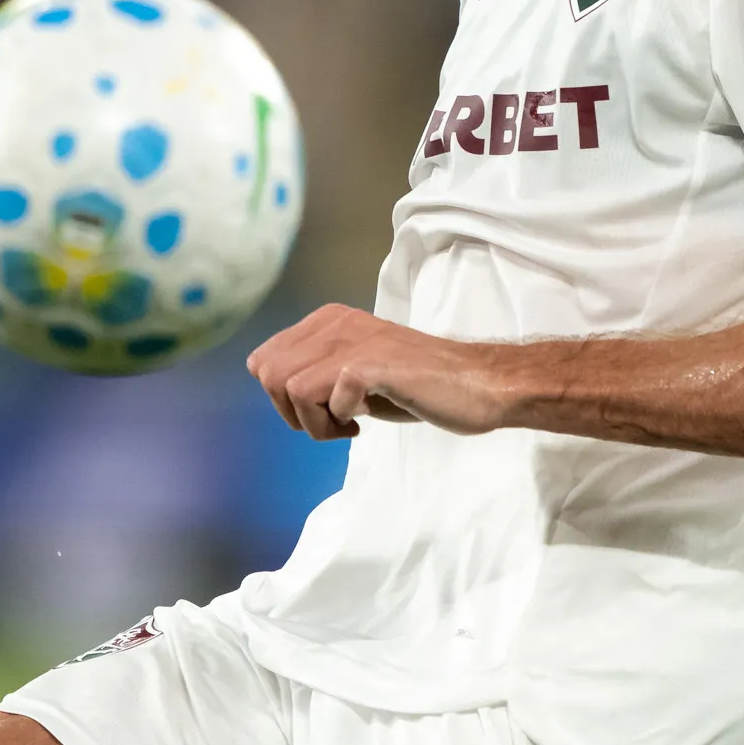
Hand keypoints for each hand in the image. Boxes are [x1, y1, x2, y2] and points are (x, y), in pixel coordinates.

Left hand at [245, 304, 514, 439]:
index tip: (324, 409)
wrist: (479, 385)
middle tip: (334, 422)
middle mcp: (335, 323)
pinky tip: (368, 420)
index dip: (285, 397)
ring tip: (351, 424)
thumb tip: (279, 390)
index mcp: (329, 320)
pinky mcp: (369, 364)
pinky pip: (322, 399)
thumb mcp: (357, 373)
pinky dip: (340, 420)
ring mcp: (352, 341)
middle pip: (268, 375)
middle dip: (293, 412)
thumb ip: (319, 373)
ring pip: (288, 387)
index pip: (263, 360)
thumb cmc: (423, 385)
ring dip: (315, 421)